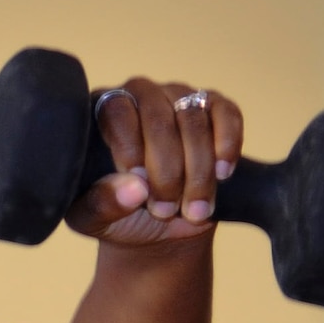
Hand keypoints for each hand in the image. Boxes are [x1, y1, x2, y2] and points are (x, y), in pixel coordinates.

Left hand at [65, 78, 243, 247]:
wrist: (160, 226)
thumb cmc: (120, 215)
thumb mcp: (96, 220)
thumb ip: (102, 204)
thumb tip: (135, 188)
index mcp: (102, 114)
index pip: (117, 111)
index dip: (131, 147)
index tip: (140, 184)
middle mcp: (140, 96)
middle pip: (158, 118)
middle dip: (167, 171)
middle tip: (164, 210)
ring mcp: (179, 97)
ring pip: (194, 120)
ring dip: (198, 171)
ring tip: (193, 210)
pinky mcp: (214, 108)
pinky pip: (226, 114)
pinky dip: (227, 145)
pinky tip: (222, 174)